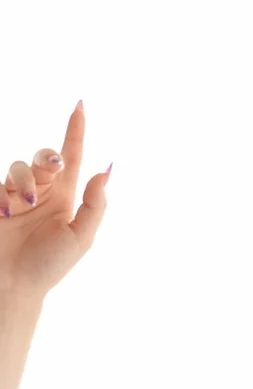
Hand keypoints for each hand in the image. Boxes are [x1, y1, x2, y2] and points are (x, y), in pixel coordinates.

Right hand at [0, 103, 109, 303]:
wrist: (12, 283)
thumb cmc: (49, 265)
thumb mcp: (81, 236)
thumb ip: (95, 204)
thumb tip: (107, 171)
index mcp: (65, 198)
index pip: (73, 157)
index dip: (75, 132)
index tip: (80, 105)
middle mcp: (40, 192)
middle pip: (46, 156)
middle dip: (50, 157)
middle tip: (55, 168)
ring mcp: (14, 194)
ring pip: (20, 165)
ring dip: (26, 182)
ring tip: (25, 207)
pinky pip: (0, 183)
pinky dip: (6, 194)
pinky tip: (6, 213)